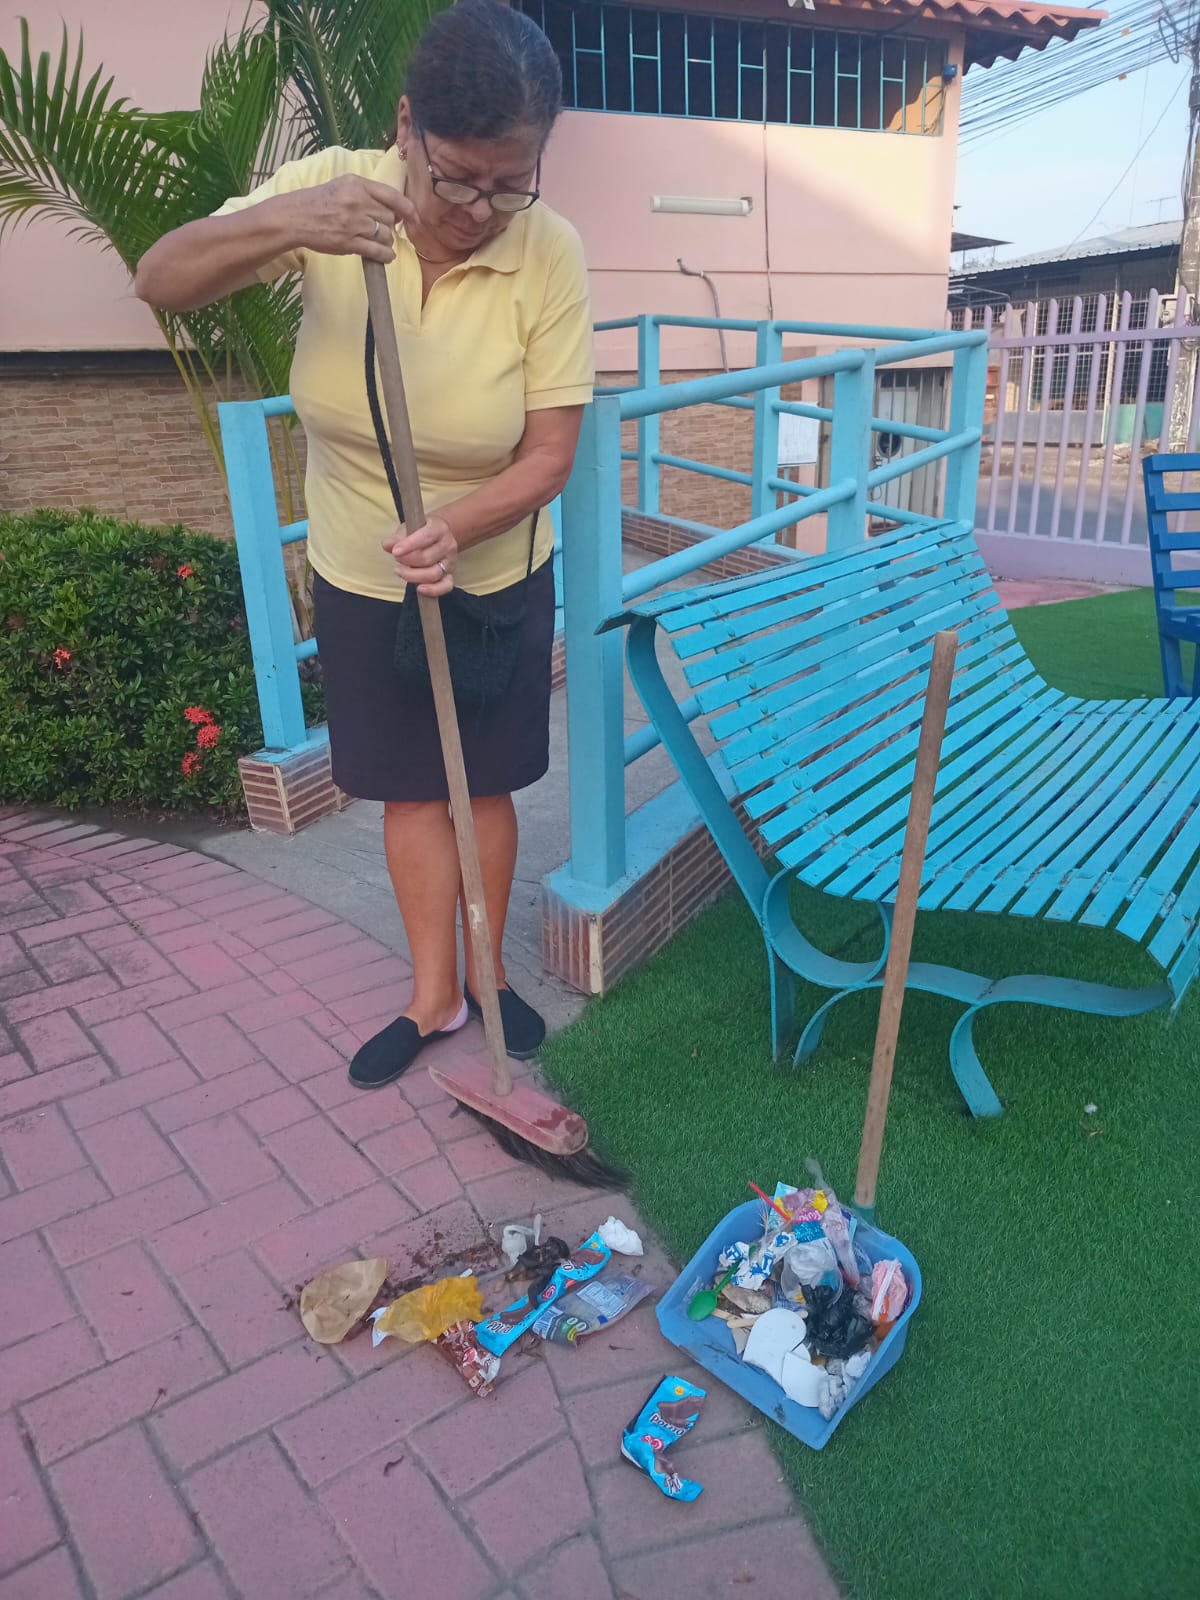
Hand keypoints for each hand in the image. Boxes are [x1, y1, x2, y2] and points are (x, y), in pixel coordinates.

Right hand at [286, 175, 417, 263]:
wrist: (296, 217)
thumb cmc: (319, 201)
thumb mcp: (343, 185)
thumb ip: (366, 193)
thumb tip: (392, 208)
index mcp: (357, 184)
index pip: (392, 196)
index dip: (407, 209)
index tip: (414, 217)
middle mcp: (357, 202)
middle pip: (388, 218)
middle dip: (388, 226)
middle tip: (380, 229)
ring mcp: (353, 223)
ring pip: (384, 235)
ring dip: (385, 241)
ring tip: (377, 241)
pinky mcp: (349, 242)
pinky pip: (377, 251)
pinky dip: (385, 256)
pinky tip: (386, 256)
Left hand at [383, 513, 456, 595]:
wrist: (438, 536)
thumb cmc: (420, 532)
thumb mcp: (408, 529)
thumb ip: (397, 538)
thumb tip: (387, 545)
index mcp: (439, 528)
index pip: (427, 536)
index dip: (410, 545)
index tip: (395, 552)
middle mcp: (448, 545)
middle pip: (428, 558)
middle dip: (408, 561)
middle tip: (397, 559)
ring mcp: (450, 561)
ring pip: (434, 573)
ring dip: (413, 575)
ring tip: (400, 571)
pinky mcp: (449, 575)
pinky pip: (445, 586)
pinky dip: (433, 590)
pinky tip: (419, 589)